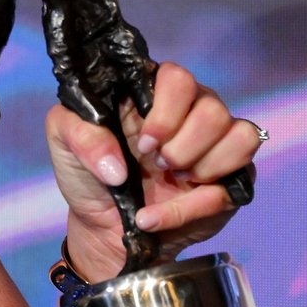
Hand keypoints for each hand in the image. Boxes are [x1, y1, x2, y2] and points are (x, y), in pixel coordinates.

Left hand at [45, 62, 261, 280]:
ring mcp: (215, 144)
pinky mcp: (232, 178)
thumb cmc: (87, 175)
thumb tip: (117, 168)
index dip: (166, 112)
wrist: (103, 228)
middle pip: (213, 109)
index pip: (178, 78)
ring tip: (171, 180)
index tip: (144, 143)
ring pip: (241, 136)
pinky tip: (166, 213)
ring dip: (203, 166)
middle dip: (183, 146)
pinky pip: (243, 176)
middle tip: (156, 165)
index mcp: (151, 94)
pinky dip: (201, 202)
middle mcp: (190, 112)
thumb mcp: (63, 143)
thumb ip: (80, 135)